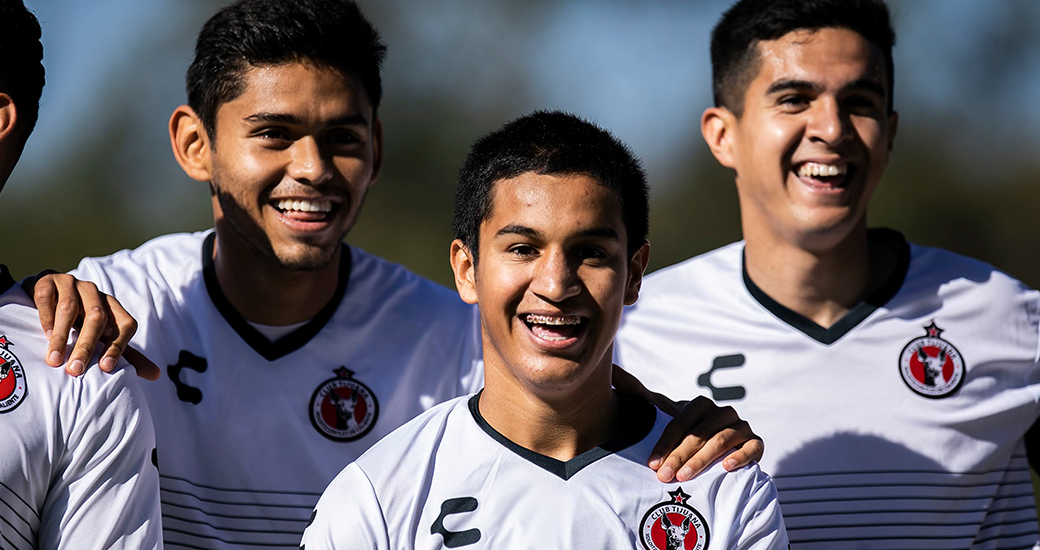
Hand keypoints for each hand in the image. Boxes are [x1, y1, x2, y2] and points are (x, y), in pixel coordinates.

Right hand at [25, 272, 159, 379]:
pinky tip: (44, 335)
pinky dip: (46, 317)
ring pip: (70, 308)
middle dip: (87, 345)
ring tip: (55, 360)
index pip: (125, 324)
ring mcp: (71, 284)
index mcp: (112, 306)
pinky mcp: (47, 280)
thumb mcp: (102, 336)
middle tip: (75, 370)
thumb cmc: (79, 321)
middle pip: (98, 317)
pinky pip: (47, 298)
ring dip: (62, 336)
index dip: (118, 346)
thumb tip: (156, 375)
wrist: (46, 295)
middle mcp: (95, 292)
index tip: (106, 368)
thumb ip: (126, 354)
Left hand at [611, 364, 762, 481]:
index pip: (680, 422)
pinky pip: (753, 447)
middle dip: (680, 455)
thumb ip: (641, 396)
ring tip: (686, 476)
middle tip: (665, 475)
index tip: (652, 463)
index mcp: (700, 405)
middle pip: (699, 433)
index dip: (665, 443)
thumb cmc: (689, 435)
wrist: (723, 451)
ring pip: (722, 440)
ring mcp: (741, 427)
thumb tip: (612, 370)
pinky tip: (726, 467)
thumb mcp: (666, 416)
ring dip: (703, 459)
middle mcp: (722, 412)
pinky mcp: (756, 442)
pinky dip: (740, 456)